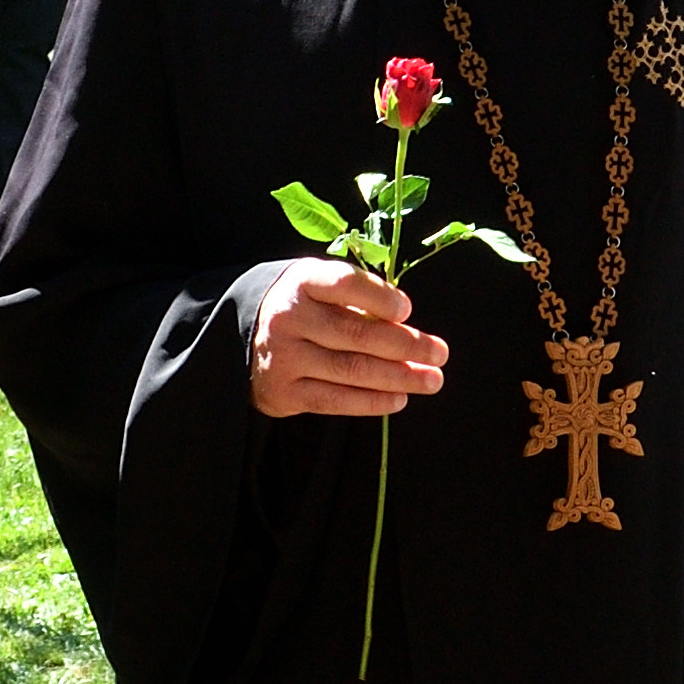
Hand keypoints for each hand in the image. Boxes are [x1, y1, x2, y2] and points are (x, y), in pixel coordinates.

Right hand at [248, 259, 446, 418]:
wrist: (243, 336)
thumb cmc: (304, 306)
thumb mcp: (320, 285)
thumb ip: (358, 298)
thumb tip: (406, 325)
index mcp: (302, 281)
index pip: (344, 285)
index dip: (379, 297)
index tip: (408, 310)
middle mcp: (289, 317)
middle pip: (356, 333)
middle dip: (406, 345)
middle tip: (440, 353)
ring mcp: (284, 357)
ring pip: (350, 370)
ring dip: (398, 376)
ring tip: (431, 379)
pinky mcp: (284, 392)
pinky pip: (335, 400)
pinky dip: (371, 401)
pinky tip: (399, 398)